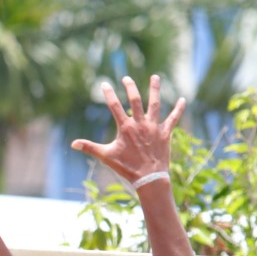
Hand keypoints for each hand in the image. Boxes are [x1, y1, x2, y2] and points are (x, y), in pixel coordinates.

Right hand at [71, 74, 185, 184]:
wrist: (149, 178)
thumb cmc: (127, 168)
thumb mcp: (106, 156)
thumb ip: (90, 147)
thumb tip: (73, 144)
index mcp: (126, 127)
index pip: (114, 106)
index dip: (109, 93)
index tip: (104, 84)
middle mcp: (140, 124)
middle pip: (135, 100)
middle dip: (130, 87)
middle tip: (126, 78)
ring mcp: (154, 127)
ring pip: (155, 104)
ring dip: (155, 89)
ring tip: (155, 77)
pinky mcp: (165, 133)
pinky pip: (173, 118)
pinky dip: (178, 109)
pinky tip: (183, 100)